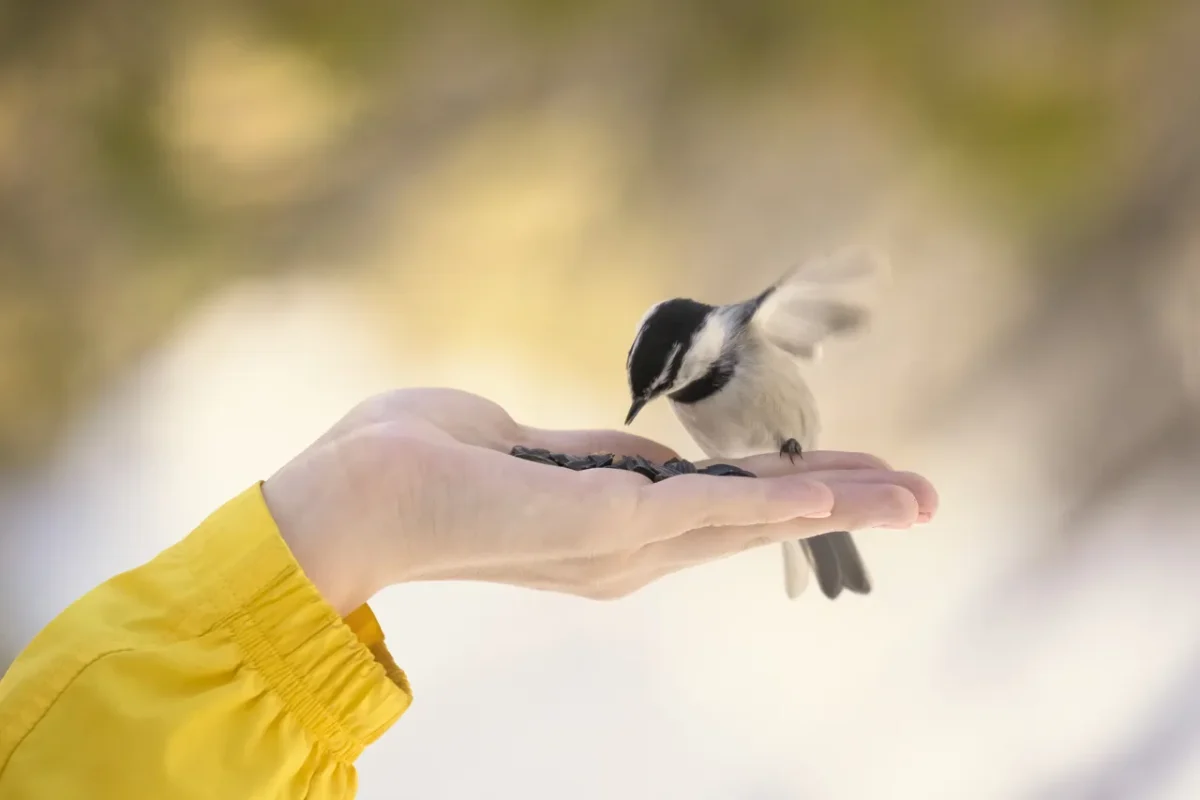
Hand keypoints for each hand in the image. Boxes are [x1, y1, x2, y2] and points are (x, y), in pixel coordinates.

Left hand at [262, 388, 937, 613]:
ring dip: (835, 502)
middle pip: (754, 521)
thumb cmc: (418, 461)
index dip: (789, 492)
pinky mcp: (605, 524)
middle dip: (840, 504)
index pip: (720, 508)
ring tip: (914, 496)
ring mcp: (621, 543)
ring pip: (751, 518)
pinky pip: (710, 508)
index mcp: (607, 524)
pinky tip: (836, 493)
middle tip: (923, 498)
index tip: (847, 477)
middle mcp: (626, 548)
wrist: (353, 494)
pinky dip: (778, 502)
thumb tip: (650, 455)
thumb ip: (592, 452)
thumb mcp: (523, 445)